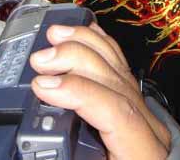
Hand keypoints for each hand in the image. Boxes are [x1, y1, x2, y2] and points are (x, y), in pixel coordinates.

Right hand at [29, 23, 170, 159]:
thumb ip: (65, 156)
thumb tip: (31, 143)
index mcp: (142, 153)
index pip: (117, 112)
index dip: (80, 93)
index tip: (43, 87)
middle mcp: (147, 126)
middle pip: (117, 80)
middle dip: (77, 61)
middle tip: (40, 60)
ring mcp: (143, 110)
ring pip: (118, 66)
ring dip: (85, 44)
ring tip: (55, 35)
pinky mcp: (133, 101)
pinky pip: (119, 64)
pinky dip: (99, 43)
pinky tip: (82, 31)